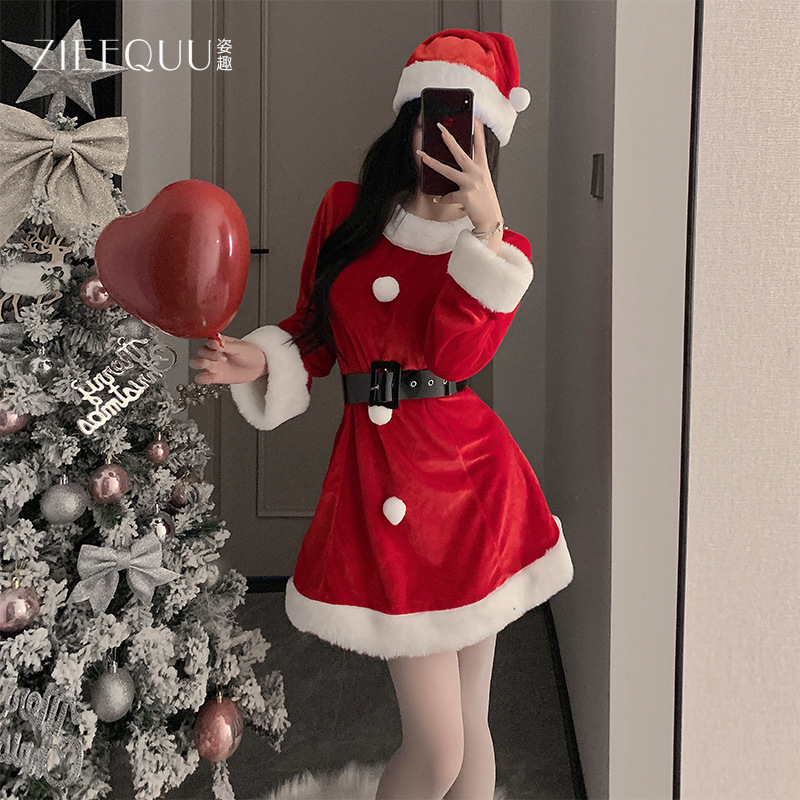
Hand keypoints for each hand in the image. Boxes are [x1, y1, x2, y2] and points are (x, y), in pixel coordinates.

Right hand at [189, 334, 267, 384]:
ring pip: (196, 364)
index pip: (208, 342)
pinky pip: (202, 378)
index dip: (212, 345)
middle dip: (207, 355)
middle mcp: (214, 352)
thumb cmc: (251, 353)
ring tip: (213, 366)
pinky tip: (211, 376)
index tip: (220, 348)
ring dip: (200, 365)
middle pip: (200, 352)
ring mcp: (214, 364)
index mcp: (219, 342)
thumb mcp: (241, 347)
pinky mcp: (215, 377)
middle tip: (221, 358)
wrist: (259, 367)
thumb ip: (227, 345)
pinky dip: (202, 378)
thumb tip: (215, 340)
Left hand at [416, 121, 503, 249]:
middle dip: (449, 139)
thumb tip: (455, 167)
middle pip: (460, 152)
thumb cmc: (485, 202)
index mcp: (482, 168)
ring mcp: (471, 183)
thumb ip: (470, 174)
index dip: (478, 131)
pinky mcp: (465, 195)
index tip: (475, 118)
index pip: (480, 146)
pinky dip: (442, 199)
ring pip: (448, 170)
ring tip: (422, 156)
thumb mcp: (482, 183)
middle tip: (440, 128)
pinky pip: (447, 196)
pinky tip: (438, 201)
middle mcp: (478, 173)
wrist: (490, 221)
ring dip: (433, 163)